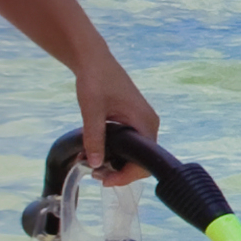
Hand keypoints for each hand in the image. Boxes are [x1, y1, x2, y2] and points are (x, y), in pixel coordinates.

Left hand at [77, 57, 163, 180]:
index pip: (145, 161)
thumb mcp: (92, 110)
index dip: (127, 175)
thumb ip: (94, 137)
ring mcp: (142, 122)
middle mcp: (148, 124)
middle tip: (95, 173)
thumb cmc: (96, 80)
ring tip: (91, 163)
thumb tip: (95, 164)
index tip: (105, 180)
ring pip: (134, 153)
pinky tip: (96, 152)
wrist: (94, 60)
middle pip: (141, 160)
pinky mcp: (134, 120)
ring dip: (115, 162)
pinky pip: (129, 143)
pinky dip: (115, 151)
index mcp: (145, 122)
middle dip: (119, 171)